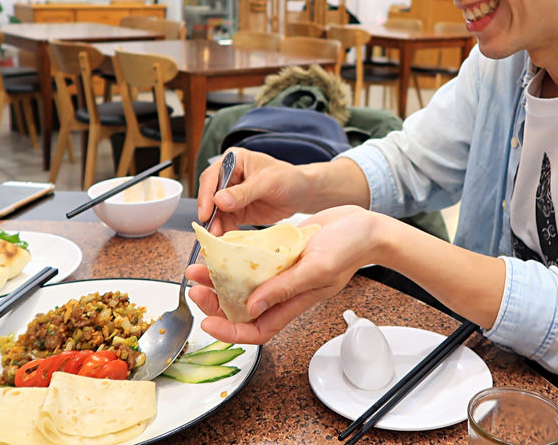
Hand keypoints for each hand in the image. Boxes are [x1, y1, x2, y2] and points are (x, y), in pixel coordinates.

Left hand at [187, 206, 390, 344]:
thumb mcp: (317, 270)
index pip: (256, 330)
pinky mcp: (279, 253)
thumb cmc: (349, 249)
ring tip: (198, 268)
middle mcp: (283, 291)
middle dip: (214, 302)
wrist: (362, 225)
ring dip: (217, 279)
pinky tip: (219, 250)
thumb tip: (252, 306)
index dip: (230, 332)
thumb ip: (285, 289)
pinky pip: (249, 261)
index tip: (207, 323)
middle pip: (241, 308)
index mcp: (293, 303)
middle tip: (195, 288)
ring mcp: (280, 272)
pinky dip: (232, 258)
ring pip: (240, 284)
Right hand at [196, 148, 311, 234]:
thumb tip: (219, 200)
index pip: (212, 176)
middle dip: (209, 214)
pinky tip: (228, 239)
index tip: (206, 212)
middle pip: (209, 196)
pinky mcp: (236, 212)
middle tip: (211, 230)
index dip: (206, 195)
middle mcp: (228, 177)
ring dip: (216, 225)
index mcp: (234, 161)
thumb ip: (244, 192)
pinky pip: (225, 222)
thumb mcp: (267, 182)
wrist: (302, 194)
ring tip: (218, 238)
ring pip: (215, 212)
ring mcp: (231, 196)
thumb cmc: (288, 179)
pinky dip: (225, 230)